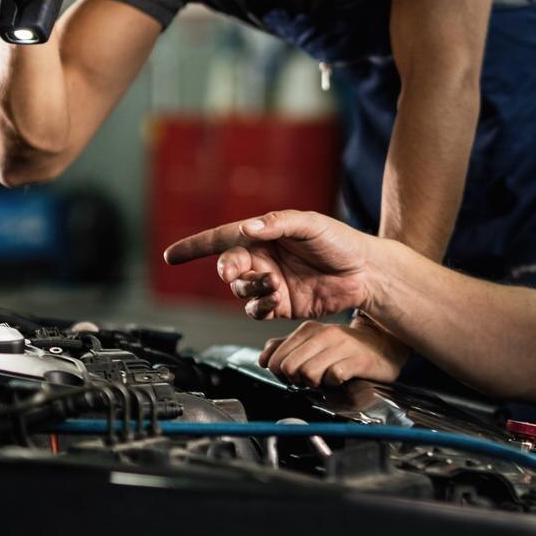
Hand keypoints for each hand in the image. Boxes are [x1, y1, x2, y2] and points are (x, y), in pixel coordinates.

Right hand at [163, 210, 376, 320]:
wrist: (365, 273)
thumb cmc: (340, 242)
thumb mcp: (310, 224)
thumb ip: (278, 224)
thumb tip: (248, 227)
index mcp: (263, 235)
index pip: (221, 239)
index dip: (194, 247)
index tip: (171, 256)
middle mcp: (263, 258)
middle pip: (229, 267)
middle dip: (230, 270)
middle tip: (238, 272)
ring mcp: (271, 283)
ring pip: (241, 292)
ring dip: (250, 289)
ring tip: (272, 285)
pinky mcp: (281, 305)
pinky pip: (256, 310)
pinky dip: (259, 308)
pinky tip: (275, 301)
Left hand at [260, 321, 409, 387]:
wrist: (384, 344)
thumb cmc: (345, 347)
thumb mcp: (313, 343)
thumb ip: (285, 348)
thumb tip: (263, 359)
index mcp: (308, 329)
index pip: (275, 359)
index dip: (280, 374)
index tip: (293, 375)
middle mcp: (323, 334)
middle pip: (288, 367)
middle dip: (295, 380)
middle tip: (309, 379)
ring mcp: (341, 346)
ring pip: (308, 373)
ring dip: (314, 383)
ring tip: (325, 378)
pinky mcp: (357, 360)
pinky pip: (333, 377)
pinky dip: (333, 384)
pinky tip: (340, 378)